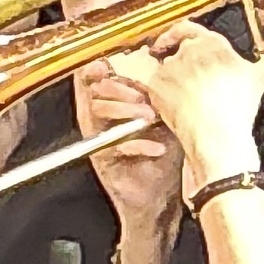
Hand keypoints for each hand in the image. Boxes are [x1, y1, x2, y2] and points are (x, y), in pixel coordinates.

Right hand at [76, 58, 182, 227]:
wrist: (159, 199)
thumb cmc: (164, 158)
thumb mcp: (167, 121)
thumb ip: (160, 98)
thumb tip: (168, 72)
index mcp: (113, 104)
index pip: (96, 77)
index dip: (100, 67)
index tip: (113, 64)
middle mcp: (101, 119)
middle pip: (94, 89)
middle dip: (119, 88)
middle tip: (143, 96)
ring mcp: (99, 139)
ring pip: (97, 111)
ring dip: (124, 110)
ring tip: (150, 117)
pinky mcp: (102, 160)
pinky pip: (111, 145)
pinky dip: (136, 145)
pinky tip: (156, 148)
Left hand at [109, 18, 263, 187]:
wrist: (217, 134)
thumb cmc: (239, 107)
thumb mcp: (263, 76)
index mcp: (212, 43)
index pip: (187, 27)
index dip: (177, 33)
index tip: (172, 39)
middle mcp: (188, 50)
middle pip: (177, 49)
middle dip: (181, 62)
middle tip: (186, 79)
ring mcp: (170, 67)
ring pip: (165, 67)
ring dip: (172, 77)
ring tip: (185, 96)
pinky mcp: (156, 83)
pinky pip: (153, 83)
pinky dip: (160, 91)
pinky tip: (174, 103)